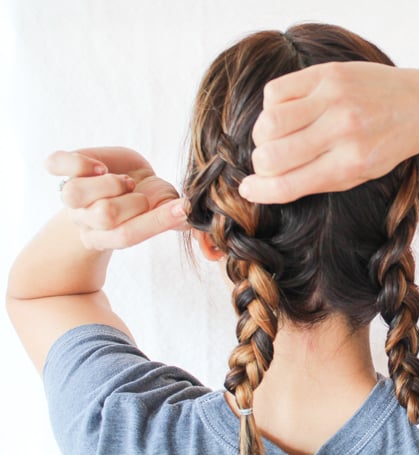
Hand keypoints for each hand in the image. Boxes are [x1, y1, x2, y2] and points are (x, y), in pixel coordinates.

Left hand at [46, 147, 186, 249]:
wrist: (123, 180)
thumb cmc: (150, 199)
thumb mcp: (170, 211)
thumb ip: (186, 225)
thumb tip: (215, 253)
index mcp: (109, 236)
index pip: (129, 235)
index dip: (157, 221)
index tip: (181, 207)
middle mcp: (85, 220)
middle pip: (104, 214)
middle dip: (134, 201)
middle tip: (142, 195)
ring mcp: (72, 196)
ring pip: (73, 193)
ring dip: (107, 184)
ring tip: (124, 182)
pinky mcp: (66, 169)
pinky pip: (55, 165)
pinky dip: (76, 163)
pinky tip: (97, 166)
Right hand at [240, 62, 418, 202]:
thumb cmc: (386, 145)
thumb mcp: (358, 174)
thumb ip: (314, 181)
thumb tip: (265, 185)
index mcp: (349, 164)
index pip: (287, 186)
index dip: (259, 191)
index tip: (248, 189)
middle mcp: (341, 131)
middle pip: (271, 155)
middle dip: (261, 164)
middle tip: (269, 160)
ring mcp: (334, 99)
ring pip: (269, 122)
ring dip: (263, 134)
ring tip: (276, 135)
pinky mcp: (328, 73)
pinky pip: (275, 91)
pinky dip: (272, 105)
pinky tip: (288, 110)